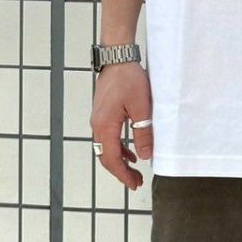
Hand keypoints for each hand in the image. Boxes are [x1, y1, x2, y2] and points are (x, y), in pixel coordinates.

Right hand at [89, 61, 153, 189]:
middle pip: (106, 156)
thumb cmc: (128, 78)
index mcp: (105, 126)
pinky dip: (118, 147)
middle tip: (136, 181)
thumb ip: (143, 133)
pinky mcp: (102, 113)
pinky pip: (107, 137)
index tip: (134, 184)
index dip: (123, 175)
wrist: (118, 57)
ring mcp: (98, 119)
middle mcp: (97, 125)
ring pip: (106, 147)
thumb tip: (145, 156)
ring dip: (119, 160)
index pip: (111, 159)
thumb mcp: (142, 108)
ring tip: (134, 169)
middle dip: (120, 171)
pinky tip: (129, 150)